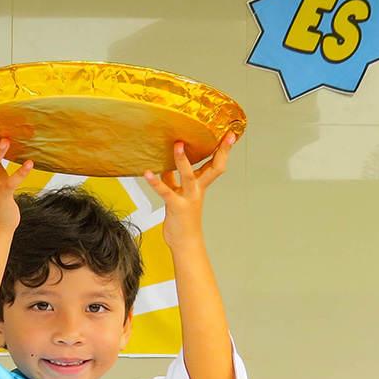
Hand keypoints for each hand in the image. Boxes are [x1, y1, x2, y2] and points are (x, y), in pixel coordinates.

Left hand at [143, 133, 236, 248]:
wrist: (184, 243)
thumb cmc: (182, 220)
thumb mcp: (177, 195)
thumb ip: (172, 179)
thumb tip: (165, 166)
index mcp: (200, 187)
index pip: (215, 165)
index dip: (223, 150)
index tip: (230, 135)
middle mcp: (197, 190)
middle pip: (213, 169)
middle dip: (220, 152)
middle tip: (224, 136)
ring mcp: (188, 198)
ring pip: (188, 176)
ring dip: (182, 160)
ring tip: (177, 145)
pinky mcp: (175, 206)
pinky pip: (165, 191)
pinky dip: (155, 182)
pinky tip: (147, 173)